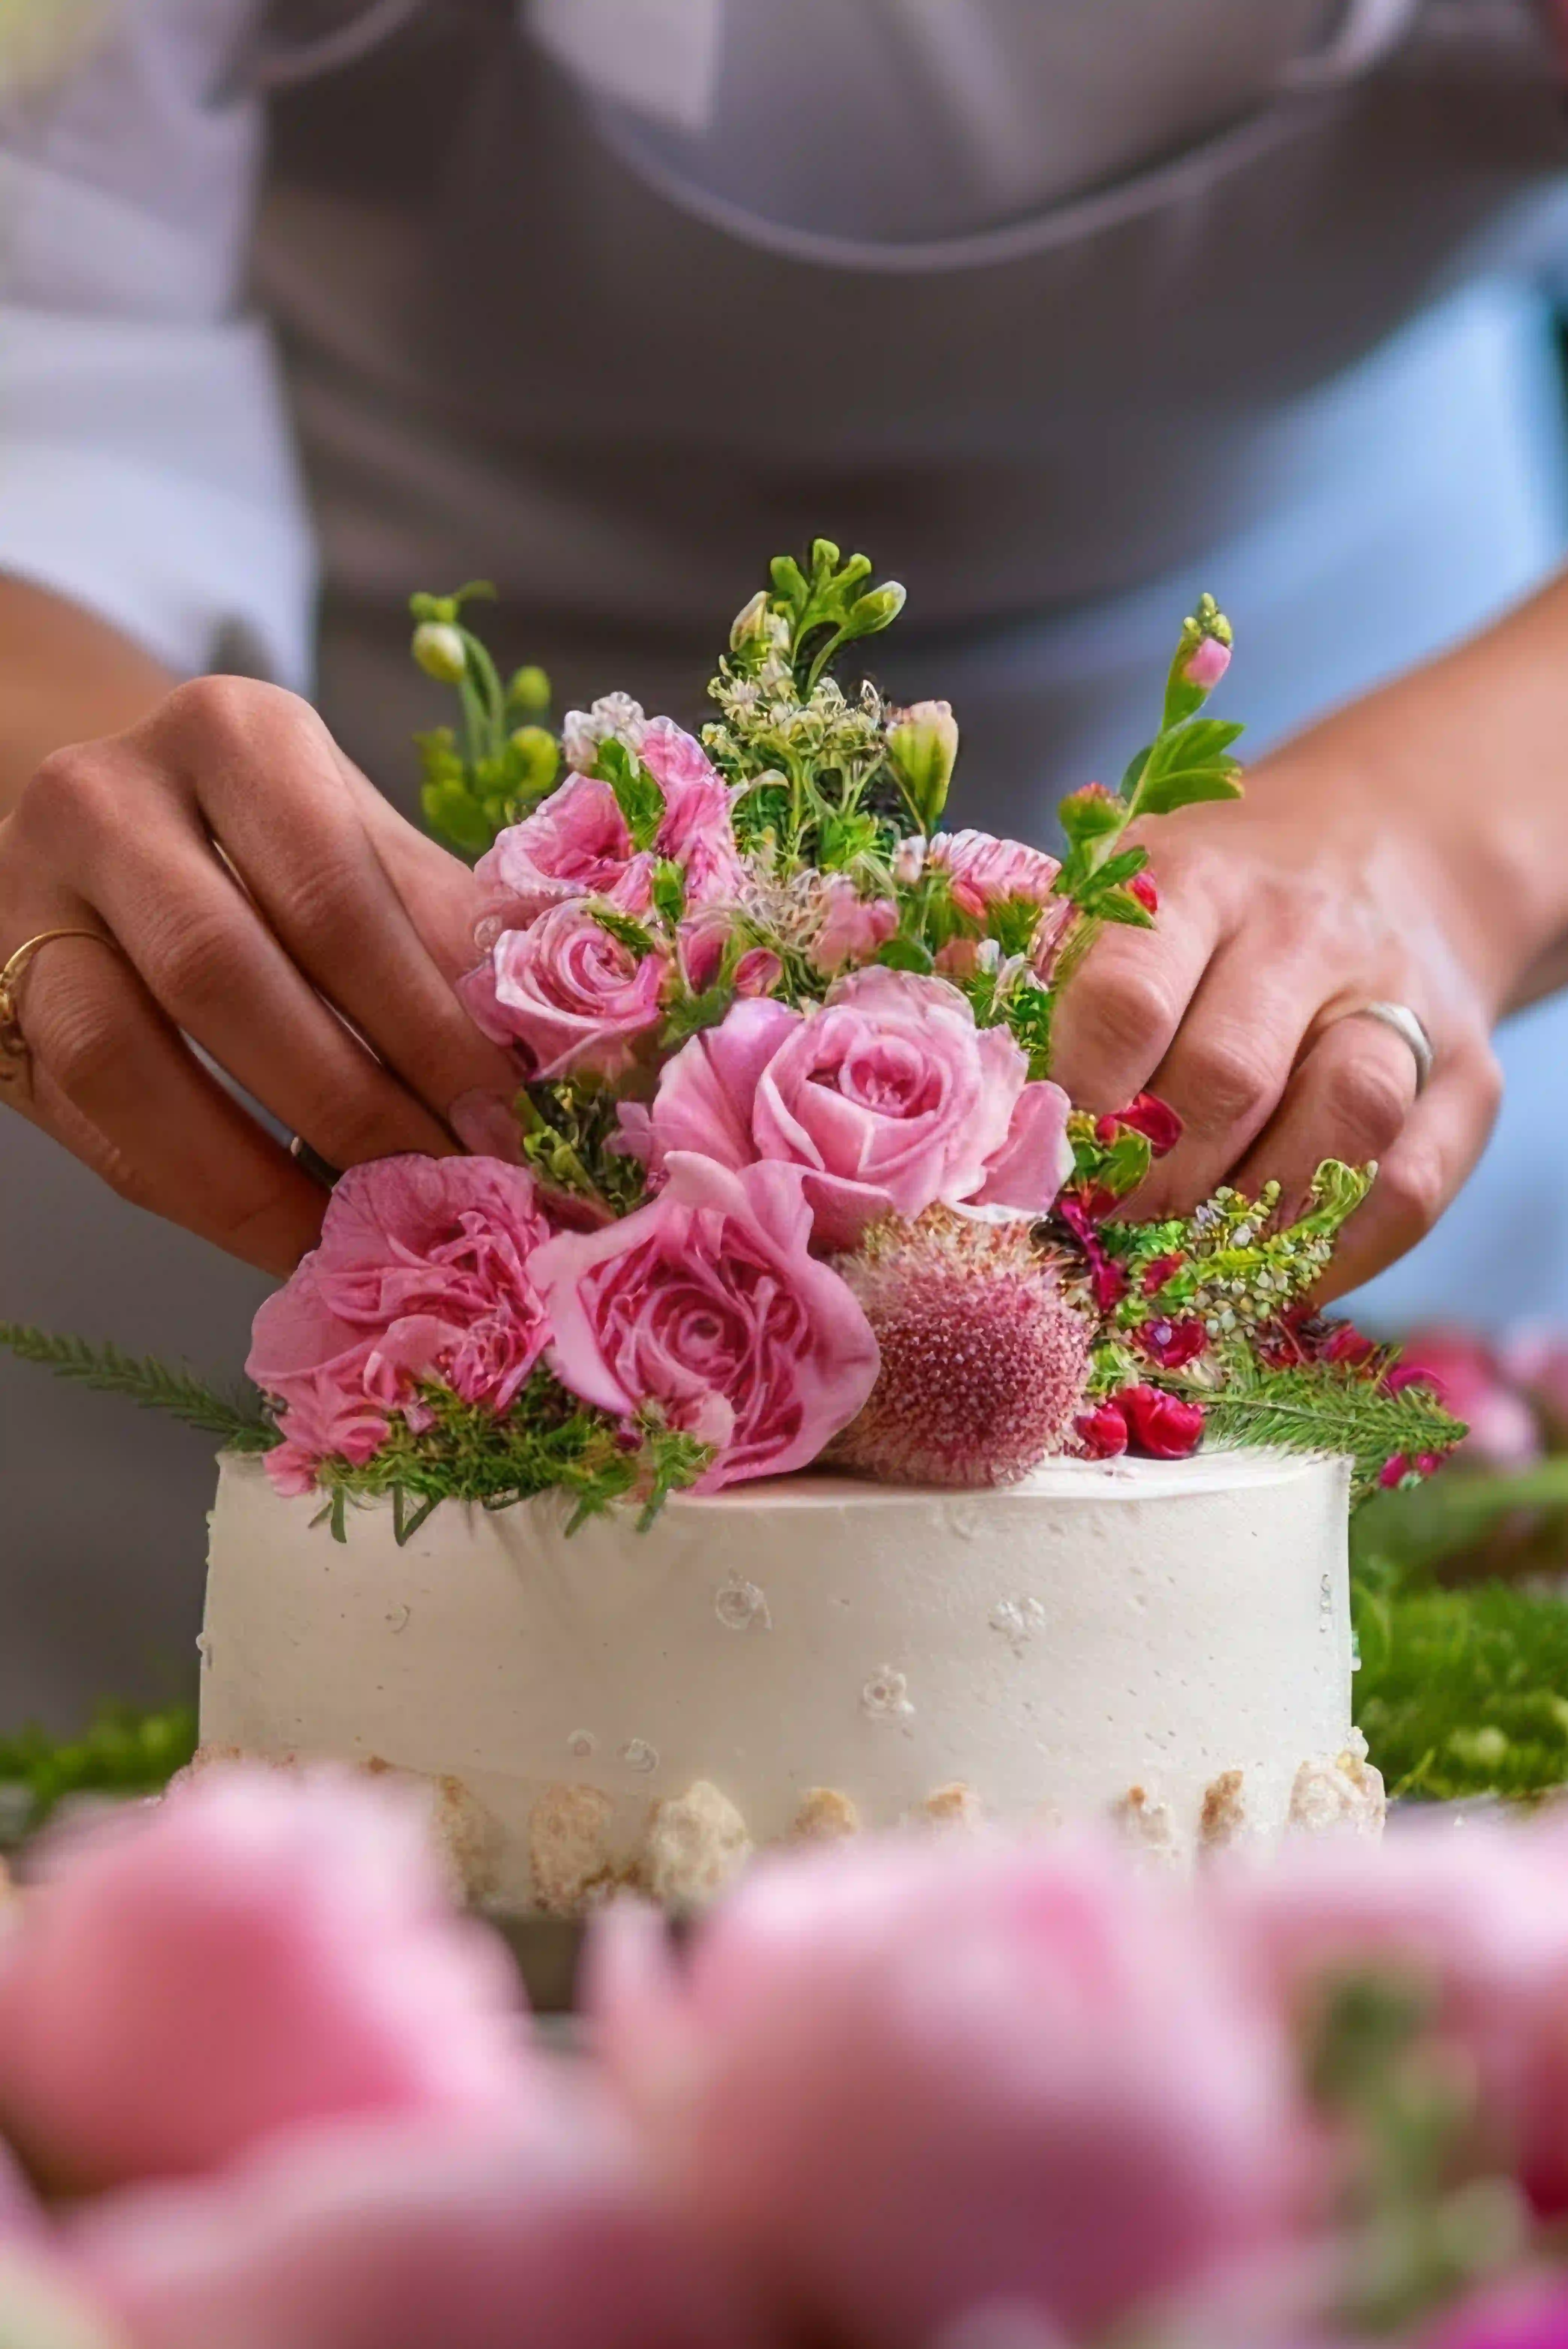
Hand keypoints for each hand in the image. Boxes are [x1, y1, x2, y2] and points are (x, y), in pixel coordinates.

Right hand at [0, 677, 519, 1272]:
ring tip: (363, 1242)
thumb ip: (451, 945)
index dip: (422, 1025)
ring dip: (256, 1173)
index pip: (334, 894)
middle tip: (448, 1198)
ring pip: (126, 1057)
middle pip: (223, 973)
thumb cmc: (282, 855)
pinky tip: (284, 1239)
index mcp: (234, 735)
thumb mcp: (371, 861)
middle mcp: (107, 793)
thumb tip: (582, 1071)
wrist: (128, 833)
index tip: (506, 1128)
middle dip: (349, 1105)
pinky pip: (92, 1121)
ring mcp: (22, 892)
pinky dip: (197, 1193)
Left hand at [1048, 738, 1503, 1302]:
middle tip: (1093, 1240)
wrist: (1380, 854)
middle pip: (1227, 1079)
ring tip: (1174, 1270)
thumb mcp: (1118, 898)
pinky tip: (1260, 1283)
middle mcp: (1306, 932)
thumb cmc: (1207, 908)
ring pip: (1336, 1130)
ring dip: (1243, 1225)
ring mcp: (1399, 1002)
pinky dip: (1330, 1257)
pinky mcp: (1467, 1078)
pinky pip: (1405, 1191)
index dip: (1072, 1108)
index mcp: (1197, 880)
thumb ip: (1033, 974)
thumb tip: (935, 1074)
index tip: (1028, 1177)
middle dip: (1146, 1185)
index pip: (1125, 1001)